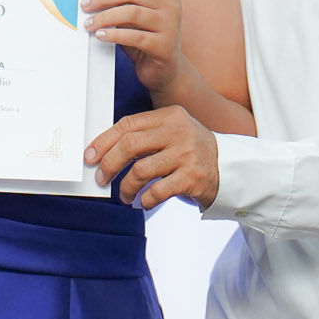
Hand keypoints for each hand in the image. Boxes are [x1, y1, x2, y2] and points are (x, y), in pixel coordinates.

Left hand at [82, 0, 186, 98]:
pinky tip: (100, 36)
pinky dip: (114, 35)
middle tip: (85, 5)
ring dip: (105, 17)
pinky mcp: (165, 45)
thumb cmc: (144, 40)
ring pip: (132, 13)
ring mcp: (170, 25)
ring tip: (89, 23)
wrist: (165, 70)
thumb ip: (120, 3)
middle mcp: (171, 5)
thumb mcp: (133, 17)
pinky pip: (135, 37)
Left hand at [84, 107, 219, 209]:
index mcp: (170, 116)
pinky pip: (157, 191)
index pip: (128, 125)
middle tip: (101, 178)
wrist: (228, 168)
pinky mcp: (192, 178)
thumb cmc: (191, 152)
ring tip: (124, 195)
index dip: (104, 141)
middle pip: (130, 145)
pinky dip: (145, 200)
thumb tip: (103, 152)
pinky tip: (143, 202)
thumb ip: (144, 136)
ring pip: (140, 171)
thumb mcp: (172, 133)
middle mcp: (179, 132)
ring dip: (125, 187)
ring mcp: (187, 155)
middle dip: (109, 164)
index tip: (90, 156)